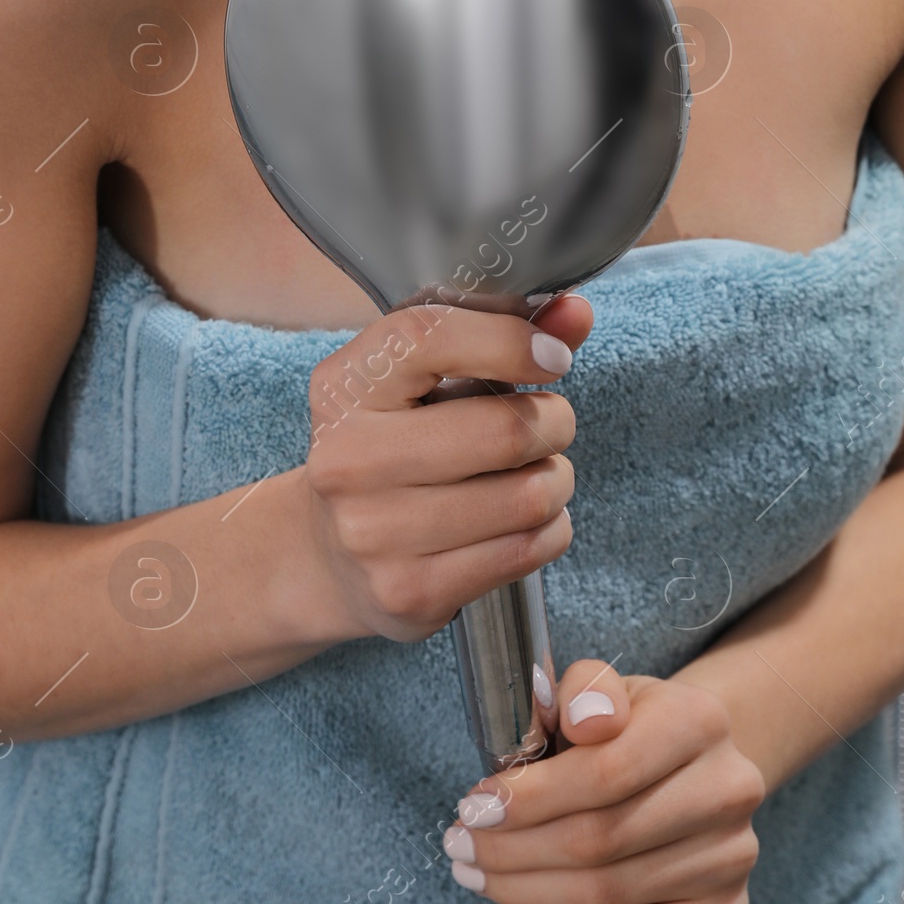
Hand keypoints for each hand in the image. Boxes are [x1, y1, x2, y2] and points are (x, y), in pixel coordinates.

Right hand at [301, 295, 591, 642]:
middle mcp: (349, 459)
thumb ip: (500, 333)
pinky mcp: (410, 591)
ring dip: (556, 478)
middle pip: (505, 431)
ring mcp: (375, 534)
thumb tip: (577, 312)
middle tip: (549, 422)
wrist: (327, 553)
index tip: (550, 357)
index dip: (511, 340)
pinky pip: (529, 549)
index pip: (432, 337)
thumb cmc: (391, 445)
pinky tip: (523, 518)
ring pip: (529, 496)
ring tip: (535, 472)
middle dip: (554, 421)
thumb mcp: (422, 379)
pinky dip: (550, 527)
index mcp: (346, 387)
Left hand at [442, 663, 763, 903]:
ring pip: (608, 895)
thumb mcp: (605, 686)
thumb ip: (585, 689)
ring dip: (528, 892)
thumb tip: (583, 719)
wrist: (700, 760)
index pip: (605, 771)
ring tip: (482, 876)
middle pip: (600, 841)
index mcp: (698, 721)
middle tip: (463, 846)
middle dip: (514, 850)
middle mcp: (728, 791)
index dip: (531, 798)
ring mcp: (732, 858)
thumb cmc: (636, 723)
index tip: (476, 806)